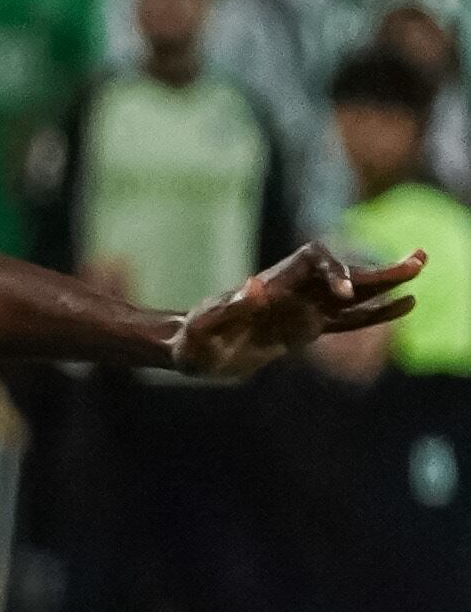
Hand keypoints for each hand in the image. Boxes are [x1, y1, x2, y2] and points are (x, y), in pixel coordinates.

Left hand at [168, 241, 422, 379]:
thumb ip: (229, 308)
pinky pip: (347, 320)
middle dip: (377, 269)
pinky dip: (375, 314)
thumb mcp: (204, 329)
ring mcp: (302, 309)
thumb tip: (257, 286)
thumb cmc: (192, 340)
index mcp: (271, 284)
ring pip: (352, 294)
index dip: (333, 272)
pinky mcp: (306, 329)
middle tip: (418, 260)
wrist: (190, 352)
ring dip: (385, 283)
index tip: (344, 294)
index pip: (312, 263)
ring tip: (420, 269)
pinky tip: (404, 305)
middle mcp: (292, 291)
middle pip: (342, 273)